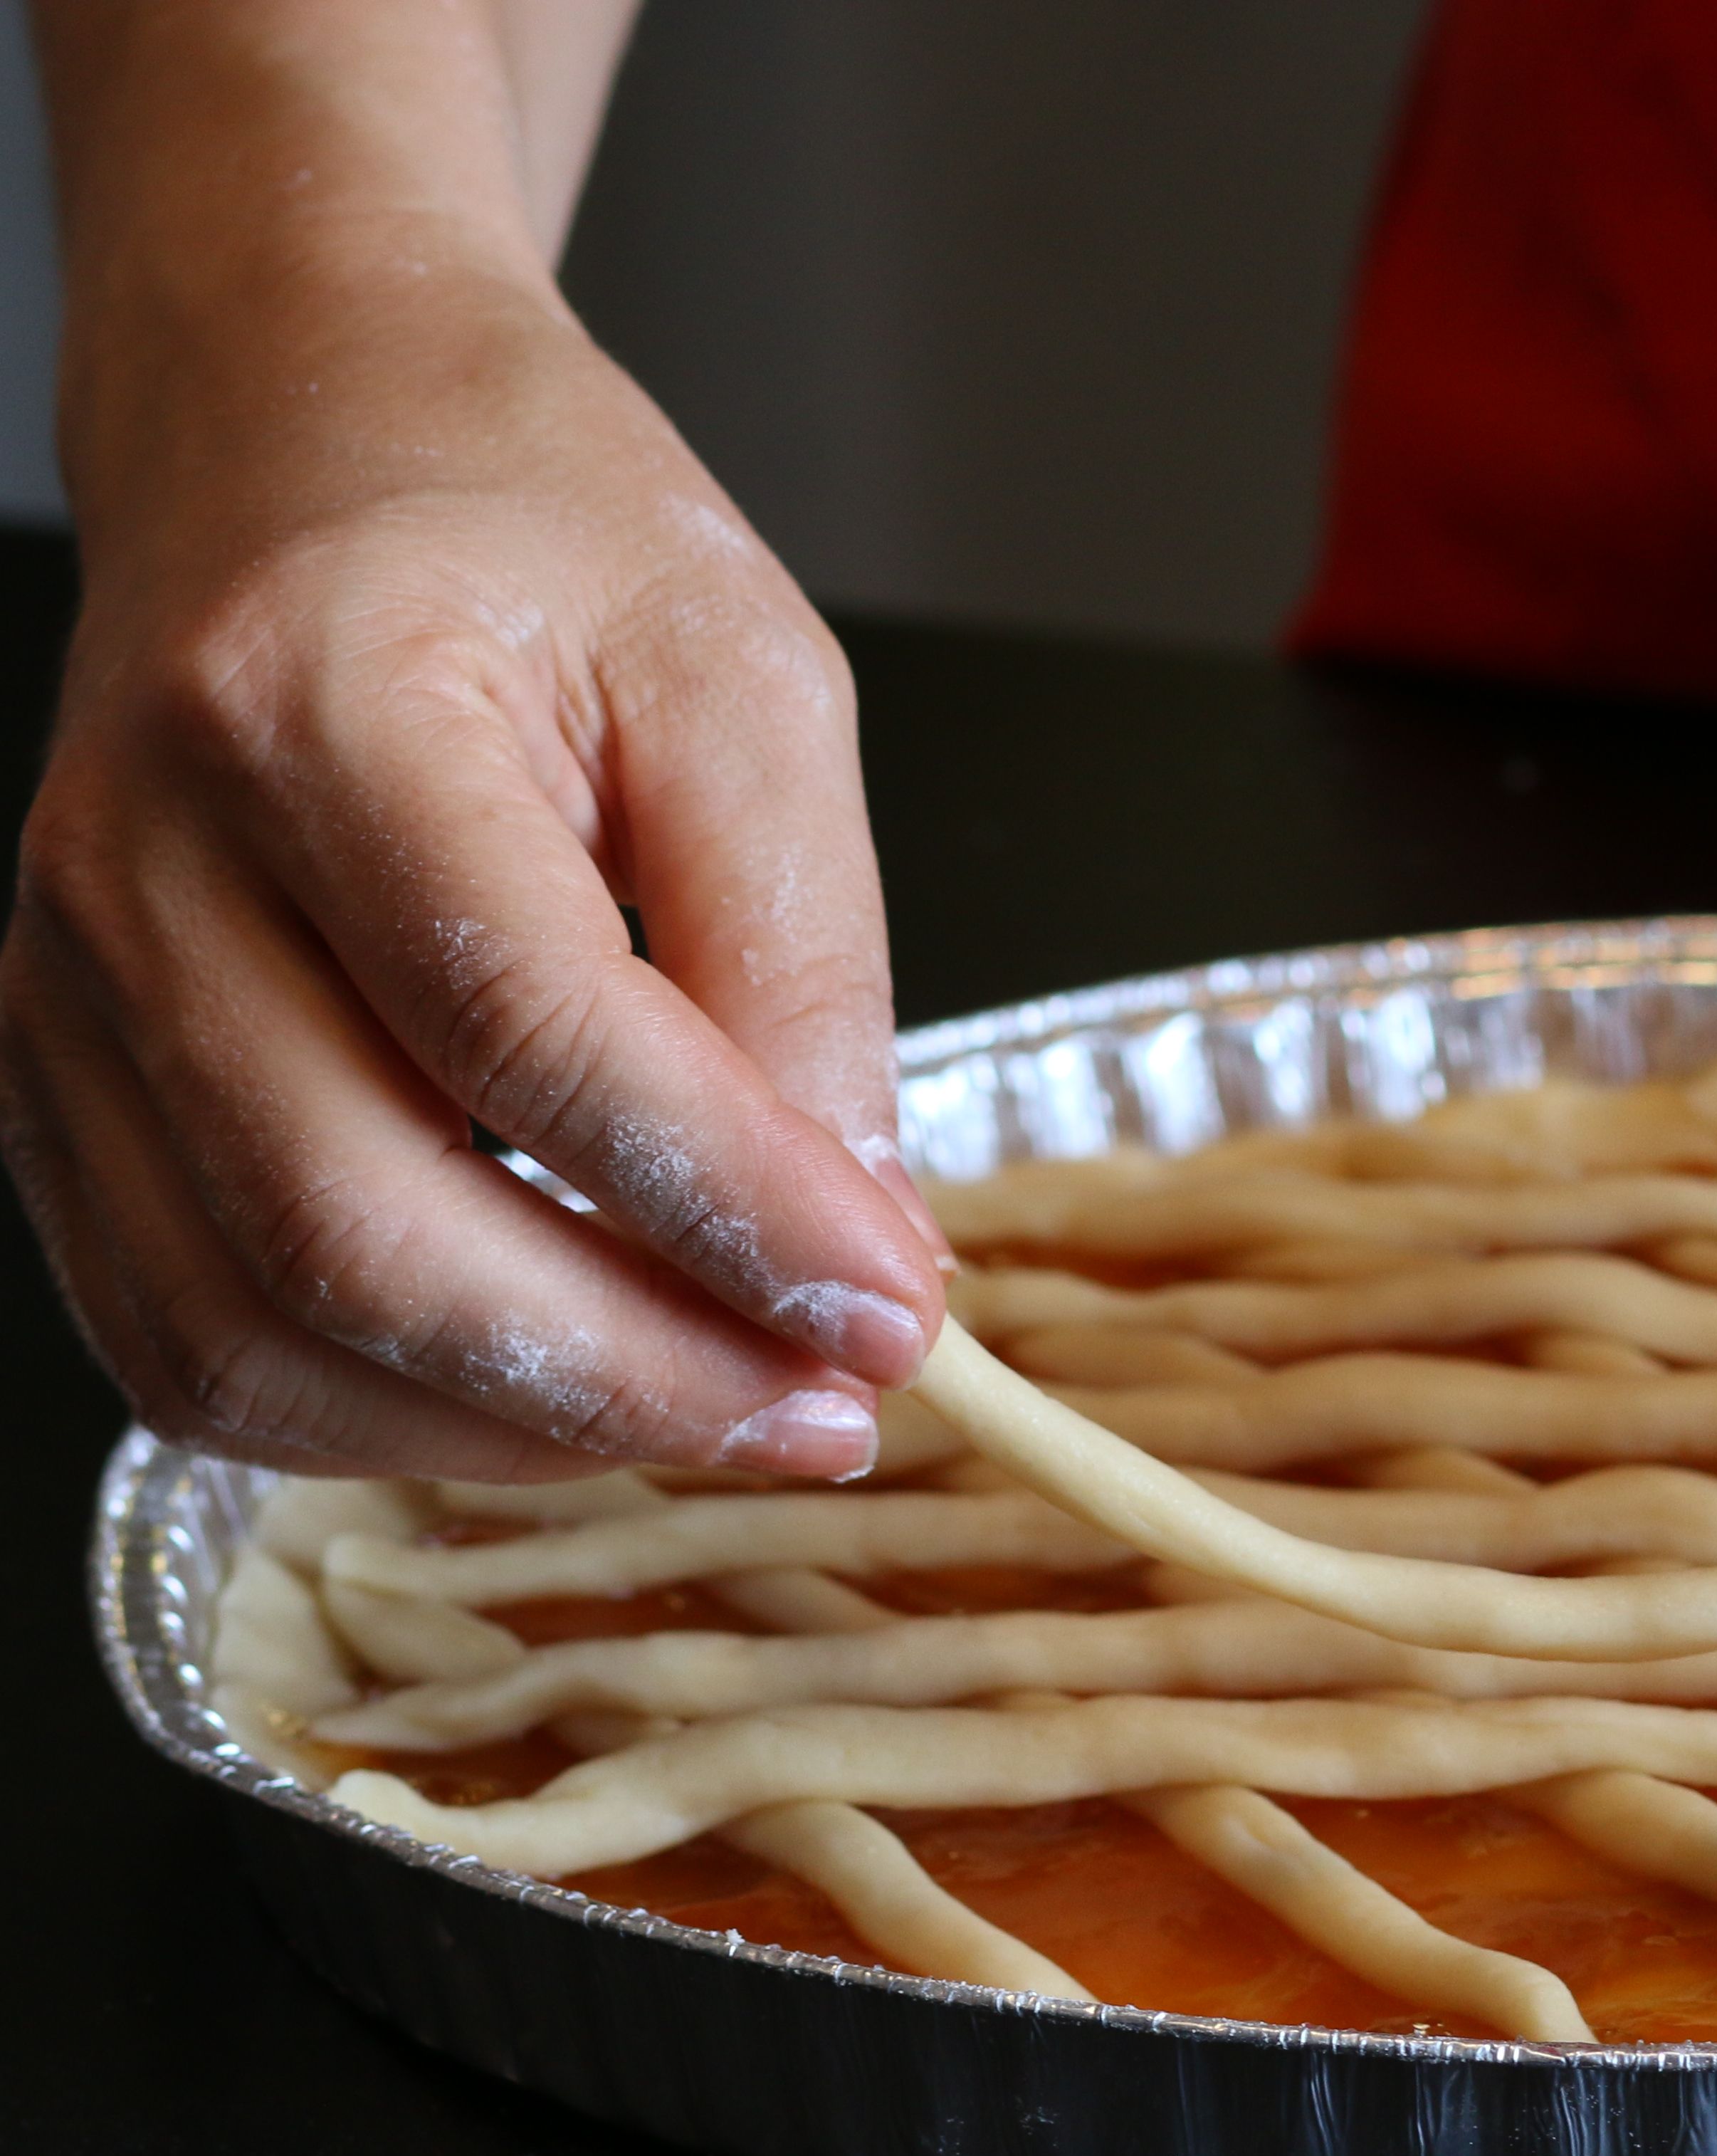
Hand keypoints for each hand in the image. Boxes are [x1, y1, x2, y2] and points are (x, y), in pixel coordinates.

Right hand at [0, 243, 944, 1479]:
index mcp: (318, 708)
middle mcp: (143, 864)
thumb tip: (856, 1231)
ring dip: (518, 1432)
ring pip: (258, 1331)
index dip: (732, 1211)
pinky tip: (561, 1394)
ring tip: (727, 1411)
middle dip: (633, 1372)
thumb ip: (801, 958)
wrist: (300, 427)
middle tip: (836, 1408)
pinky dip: (387, 1418)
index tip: (898, 1310)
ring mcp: (66, 992)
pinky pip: (192, 1340)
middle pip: (360, 1227)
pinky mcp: (60, 1088)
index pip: (526, 1034)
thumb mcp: (746, 684)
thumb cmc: (532, 531)